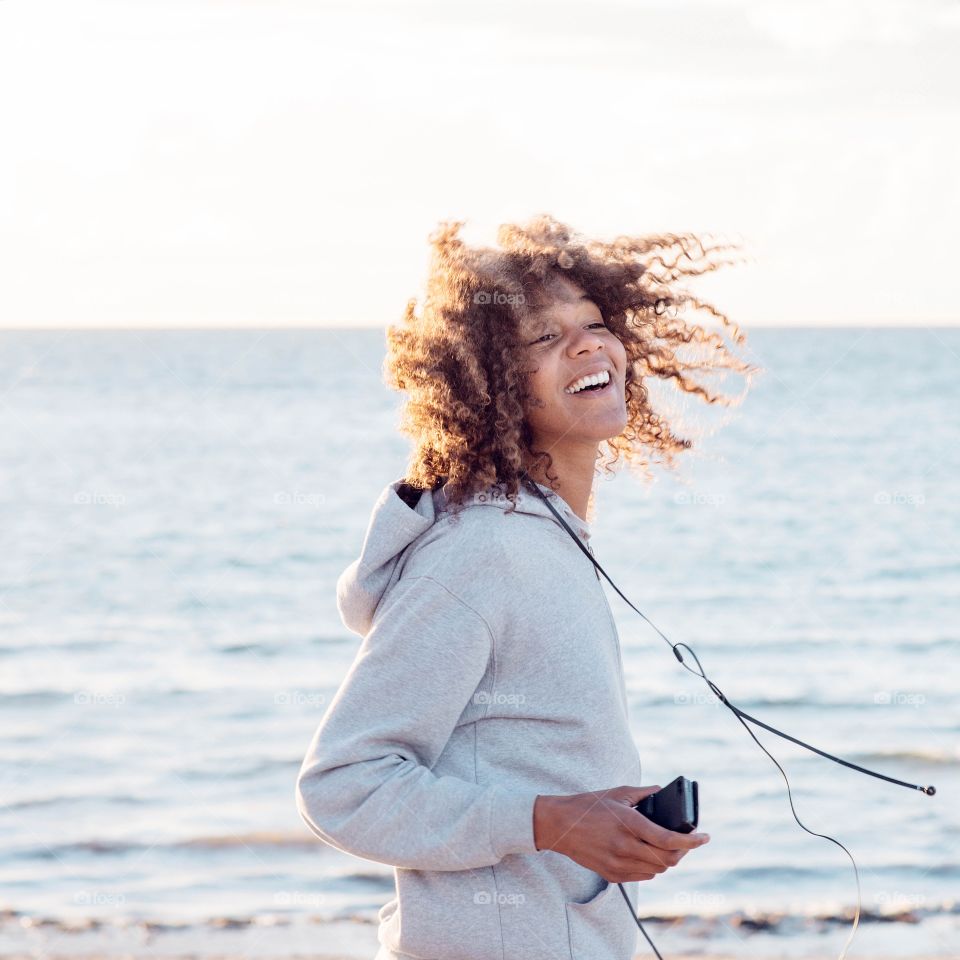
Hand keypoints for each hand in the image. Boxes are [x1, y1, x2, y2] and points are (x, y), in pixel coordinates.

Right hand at [533, 784, 710, 882]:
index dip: (691, 841)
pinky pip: (642, 875)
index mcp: (628, 824)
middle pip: (668, 859)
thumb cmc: (587, 806)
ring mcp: (618, 863)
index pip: (669, 840)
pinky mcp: (612, 875)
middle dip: (682, 852)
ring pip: (657, 870)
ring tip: (667, 847)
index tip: (705, 837)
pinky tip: (648, 853)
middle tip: (686, 842)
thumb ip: (643, 793)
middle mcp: (625, 847)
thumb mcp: (617, 793)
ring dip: (667, 860)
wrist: (559, 825)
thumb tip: (662, 792)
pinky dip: (651, 866)